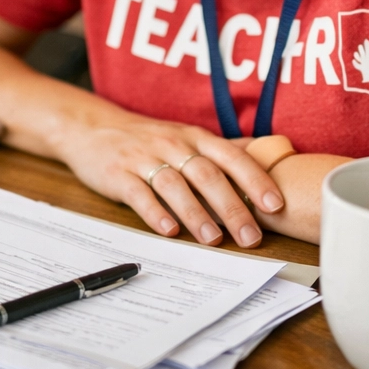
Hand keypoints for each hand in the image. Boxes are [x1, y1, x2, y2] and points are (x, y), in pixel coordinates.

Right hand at [50, 117, 284, 247]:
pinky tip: (169, 231)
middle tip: (251, 237)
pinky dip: (155, 213)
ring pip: (175, 185)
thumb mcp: (188, 137)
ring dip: (196, 213)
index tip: (275, 206)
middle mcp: (173, 144)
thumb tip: (271, 156)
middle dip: (232, 207)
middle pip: (207, 175)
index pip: (232, 157)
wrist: (93, 129)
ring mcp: (144, 158)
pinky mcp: (119, 174)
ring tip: (213, 239)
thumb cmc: (149, 139)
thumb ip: (224, 151)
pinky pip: (139, 194)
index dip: (255, 180)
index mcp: (195, 137)